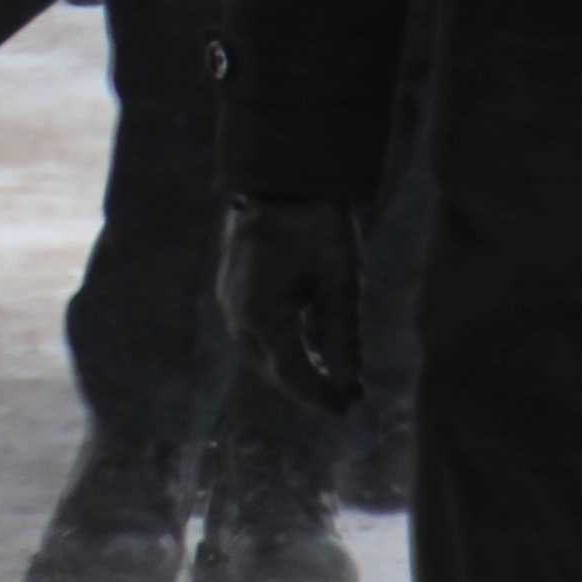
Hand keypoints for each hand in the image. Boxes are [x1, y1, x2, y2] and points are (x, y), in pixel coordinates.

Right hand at [219, 195, 364, 414]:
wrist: (282, 174)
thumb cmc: (317, 222)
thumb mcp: (340, 280)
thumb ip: (342, 335)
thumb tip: (350, 383)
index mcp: (262, 313)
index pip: (292, 373)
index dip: (321, 395)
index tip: (348, 408)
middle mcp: (238, 313)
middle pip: (274, 367)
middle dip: (309, 384)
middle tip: (346, 396)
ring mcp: (231, 300)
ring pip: (263, 350)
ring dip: (295, 365)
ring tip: (333, 375)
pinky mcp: (233, 288)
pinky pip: (257, 329)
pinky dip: (284, 341)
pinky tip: (311, 342)